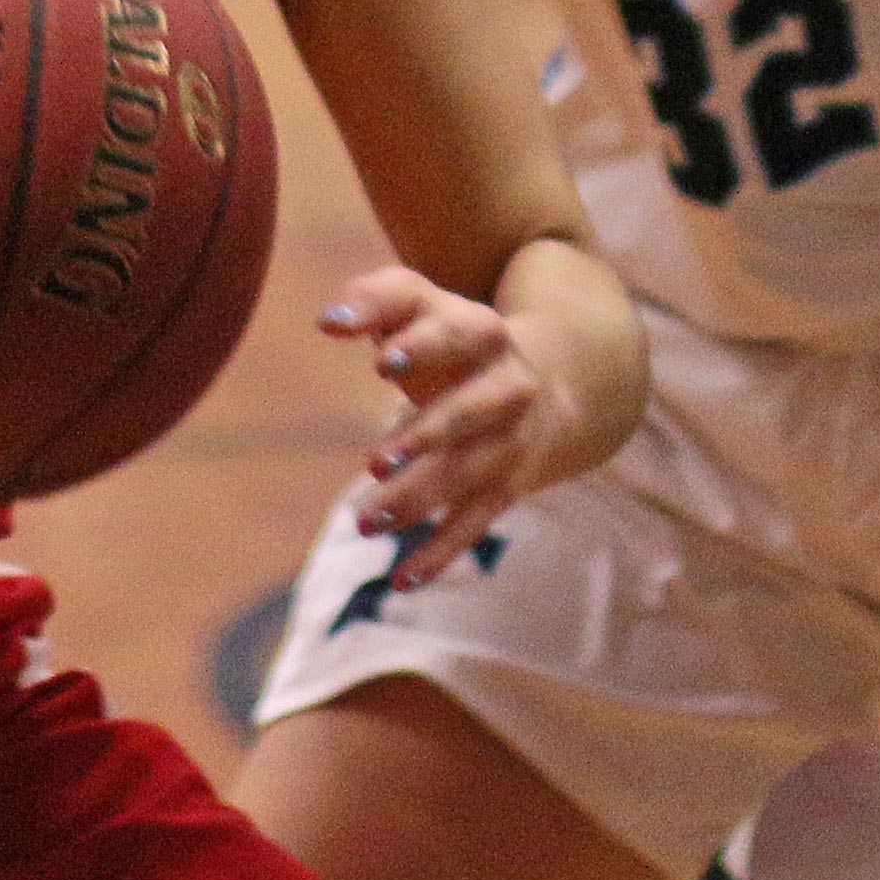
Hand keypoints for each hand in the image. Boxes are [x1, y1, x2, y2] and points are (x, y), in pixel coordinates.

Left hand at [320, 263, 619, 589]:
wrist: (552, 380)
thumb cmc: (457, 336)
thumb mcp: (424, 305)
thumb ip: (375, 299)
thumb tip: (327, 320)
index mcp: (484, 332)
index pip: (457, 333)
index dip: (422, 346)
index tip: (380, 362)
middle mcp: (507, 388)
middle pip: (472, 410)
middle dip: (428, 434)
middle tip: (374, 460)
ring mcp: (511, 442)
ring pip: (470, 474)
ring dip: (421, 499)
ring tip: (367, 522)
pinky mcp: (506, 487)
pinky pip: (475, 523)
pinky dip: (441, 553)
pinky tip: (401, 580)